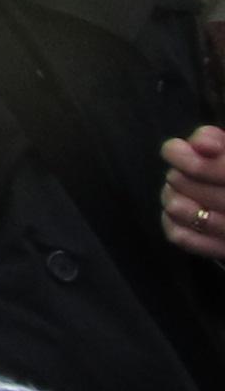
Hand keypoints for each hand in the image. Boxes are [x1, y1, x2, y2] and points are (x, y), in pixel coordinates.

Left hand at [163, 126, 224, 261]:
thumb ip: (214, 139)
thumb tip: (199, 145)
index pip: (219, 170)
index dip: (186, 157)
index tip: (172, 150)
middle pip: (195, 188)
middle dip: (178, 176)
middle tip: (179, 174)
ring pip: (183, 211)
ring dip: (171, 196)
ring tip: (175, 190)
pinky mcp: (223, 251)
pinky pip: (181, 237)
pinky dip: (170, 221)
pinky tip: (177, 211)